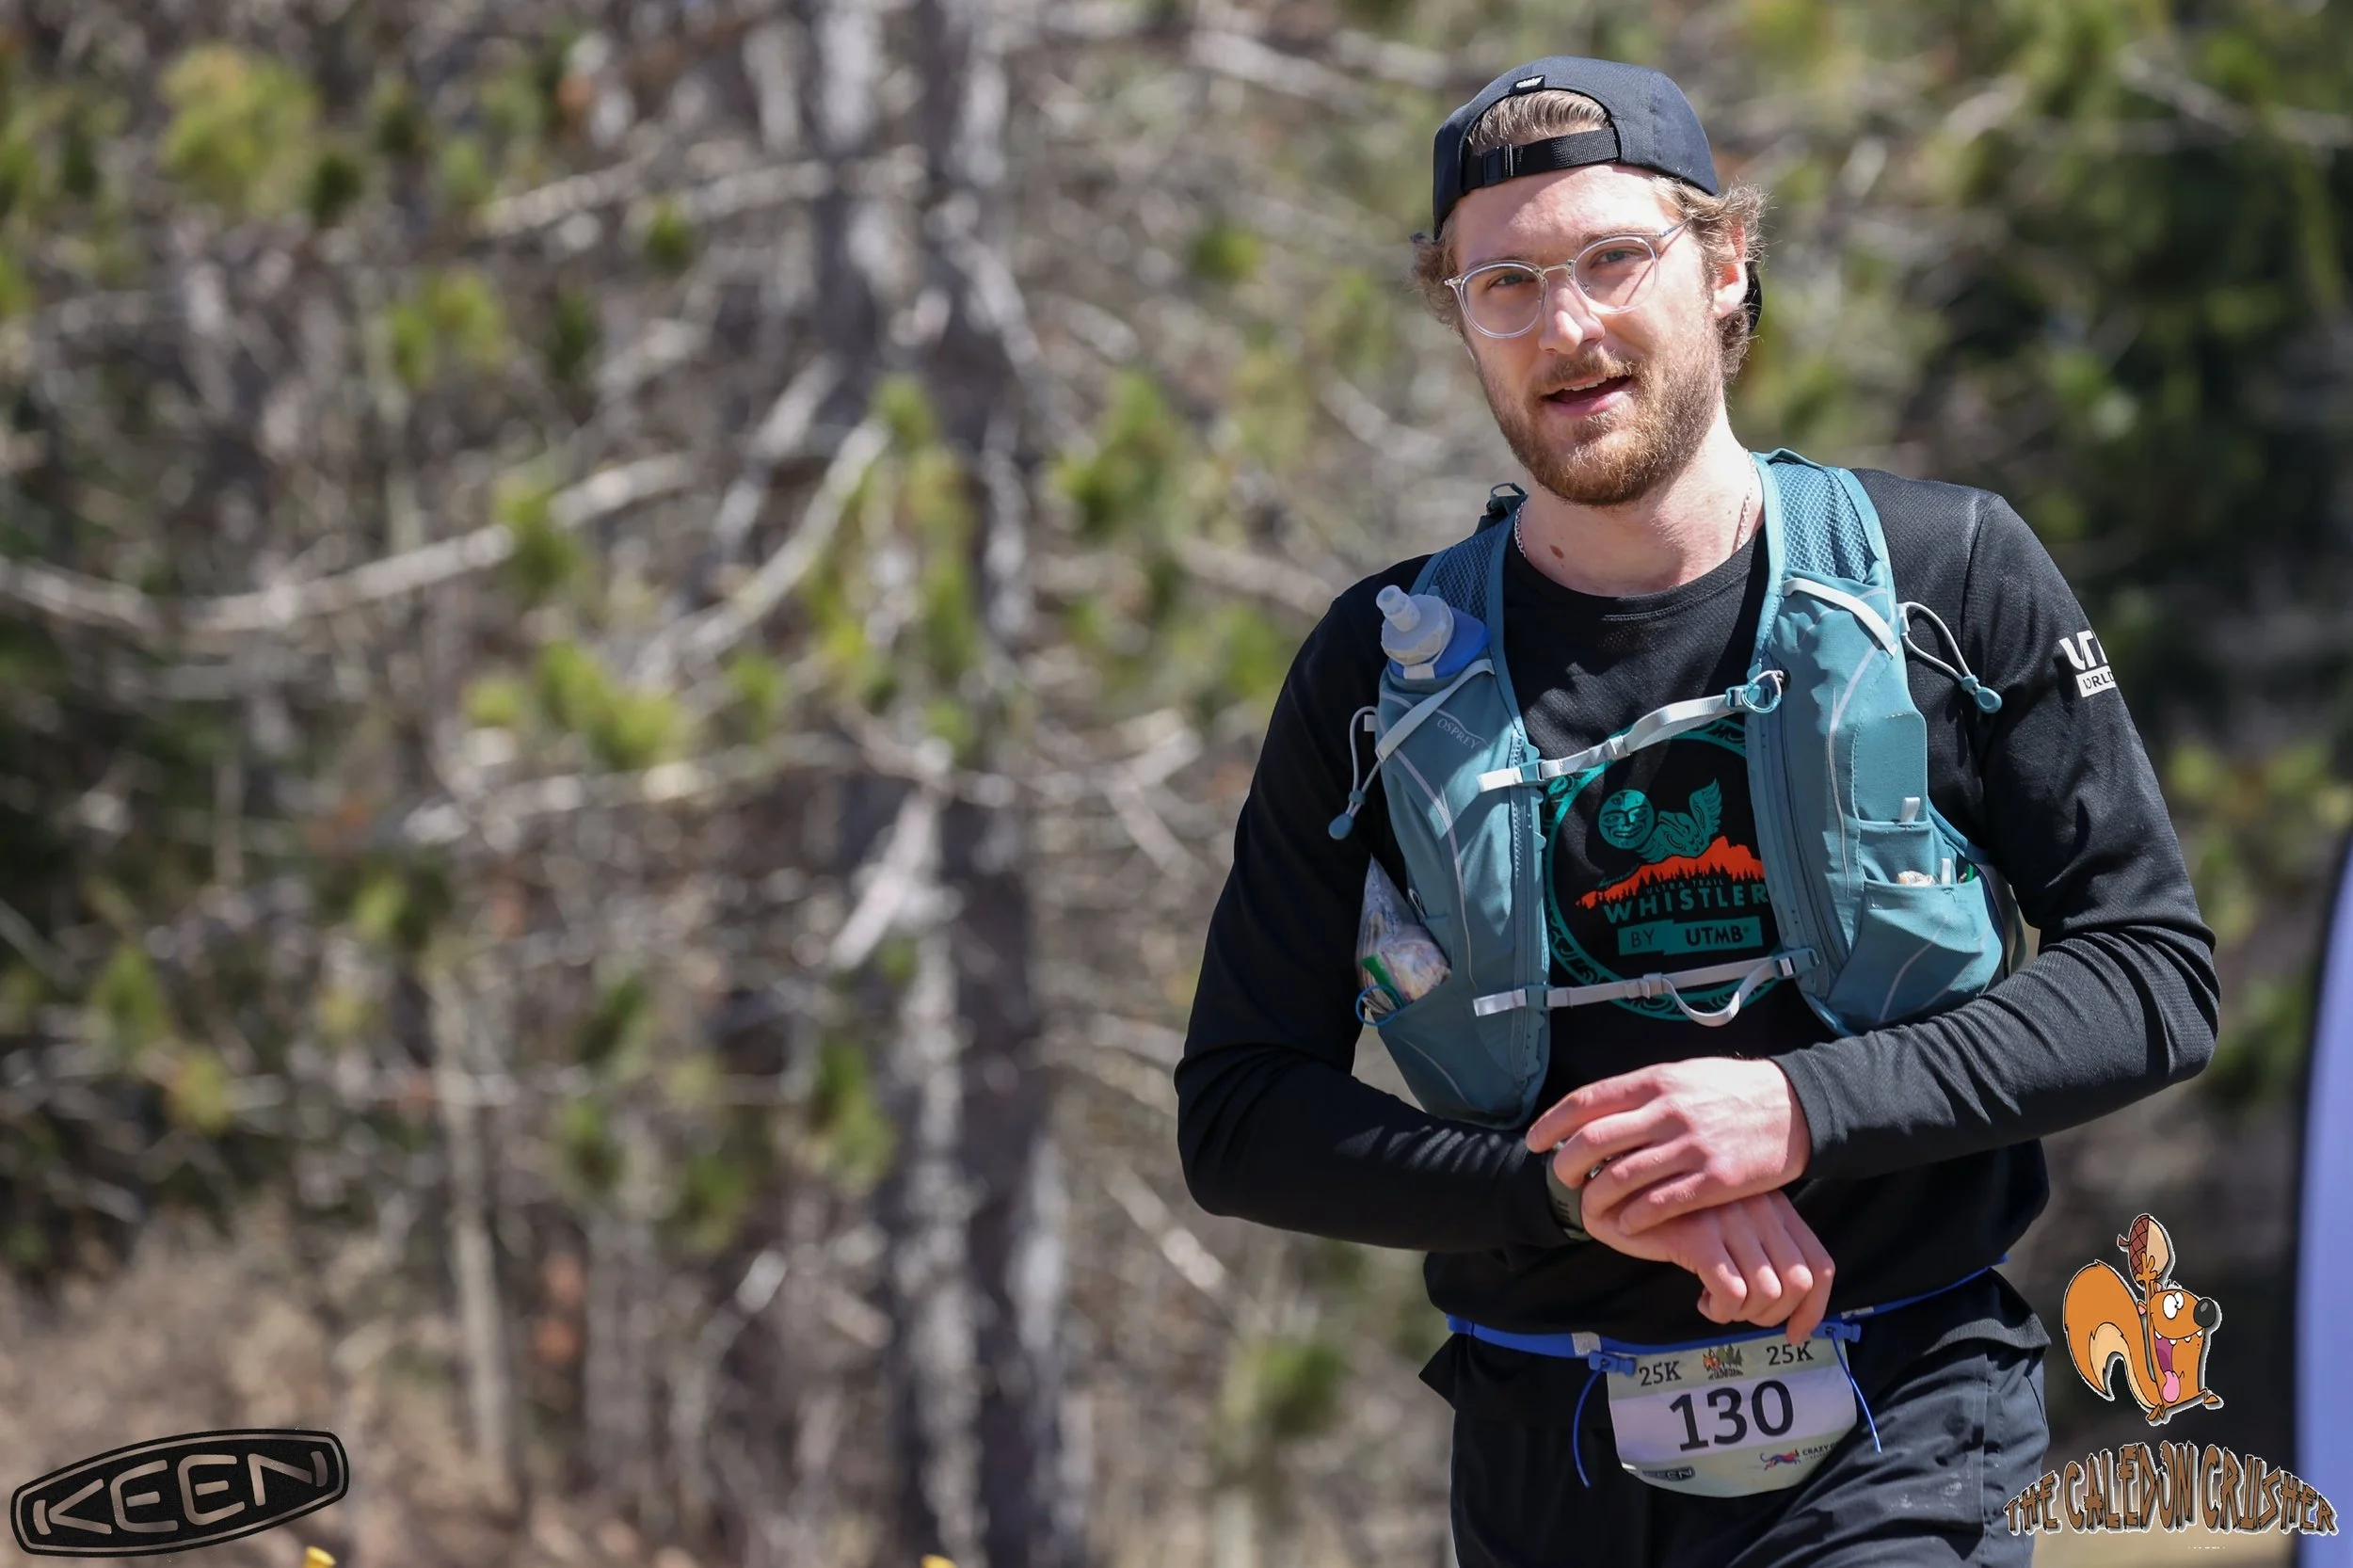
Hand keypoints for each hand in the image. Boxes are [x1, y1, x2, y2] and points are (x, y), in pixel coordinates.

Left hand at [1527, 1057, 1810, 1237]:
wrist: (1794, 1108)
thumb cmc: (1732, 1091)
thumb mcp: (1682, 1075)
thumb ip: (1642, 1092)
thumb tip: (1596, 1107)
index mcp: (1655, 1082)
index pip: (1586, 1102)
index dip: (1551, 1124)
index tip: (1534, 1142)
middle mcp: (1667, 1112)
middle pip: (1594, 1142)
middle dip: (1566, 1165)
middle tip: (1561, 1179)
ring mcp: (1690, 1146)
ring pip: (1621, 1177)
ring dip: (1596, 1196)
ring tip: (1589, 1205)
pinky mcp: (1713, 1179)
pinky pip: (1659, 1204)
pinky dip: (1633, 1217)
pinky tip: (1625, 1223)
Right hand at [1580, 1187, 1835, 1342]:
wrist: (1615, 1188)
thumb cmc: (1674, 1212)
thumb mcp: (1728, 1220)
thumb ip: (1760, 1244)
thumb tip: (1787, 1301)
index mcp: (1774, 1205)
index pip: (1819, 1265)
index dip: (1812, 1309)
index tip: (1793, 1333)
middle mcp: (1758, 1208)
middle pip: (1798, 1284)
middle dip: (1772, 1315)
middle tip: (1741, 1314)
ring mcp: (1729, 1220)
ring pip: (1767, 1292)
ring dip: (1744, 1313)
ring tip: (1719, 1305)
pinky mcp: (1698, 1235)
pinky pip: (1732, 1292)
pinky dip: (1722, 1310)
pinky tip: (1703, 1301)